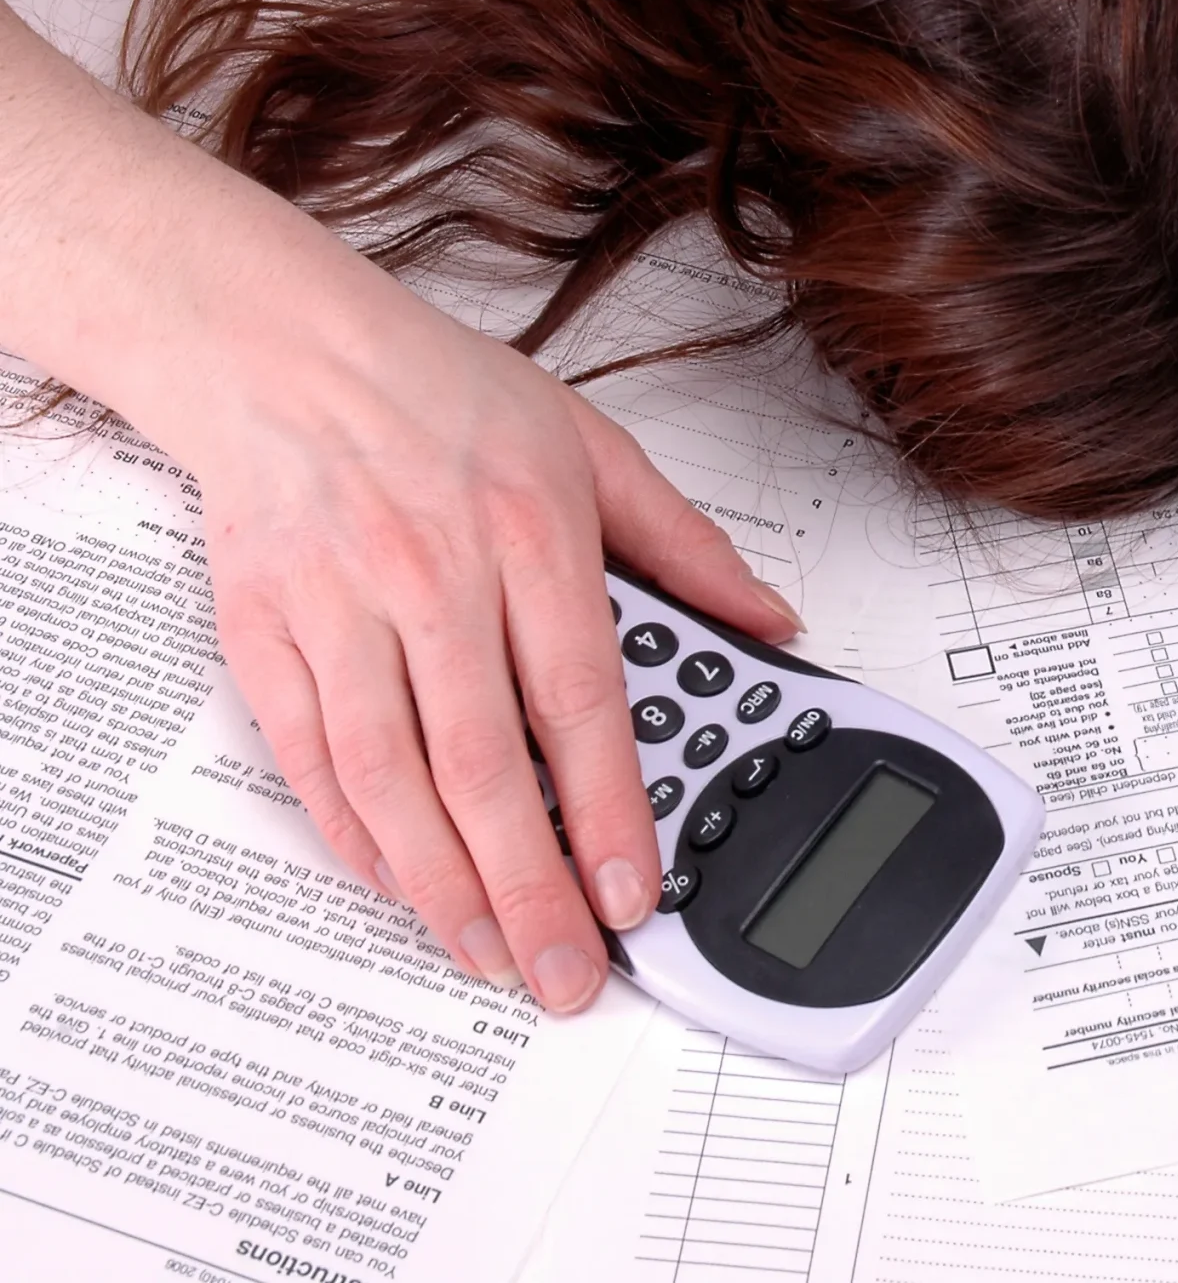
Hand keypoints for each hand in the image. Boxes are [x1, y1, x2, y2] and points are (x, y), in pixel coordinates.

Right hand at [185, 275, 799, 1011]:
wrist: (285, 348)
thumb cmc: (444, 396)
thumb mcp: (594, 447)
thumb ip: (687, 547)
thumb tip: (771, 621)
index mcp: (530, 535)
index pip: (582, 703)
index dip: (611, 811)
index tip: (635, 893)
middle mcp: (434, 578)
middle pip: (485, 765)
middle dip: (530, 886)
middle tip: (566, 970)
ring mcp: (340, 609)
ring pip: (390, 779)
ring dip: (441, 884)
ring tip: (489, 952)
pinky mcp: (265, 631)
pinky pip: (309, 755)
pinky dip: (351, 834)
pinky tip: (397, 885)